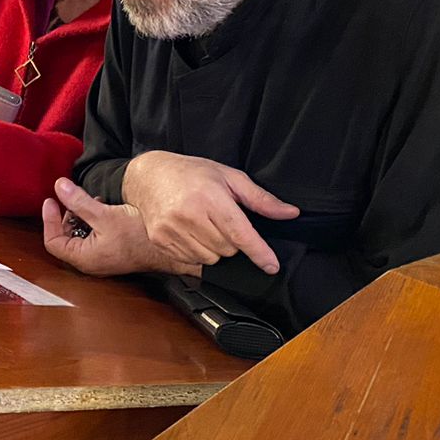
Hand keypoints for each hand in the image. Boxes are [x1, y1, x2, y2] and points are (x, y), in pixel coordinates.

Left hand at [41, 178, 197, 276]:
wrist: (171, 248)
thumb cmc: (140, 236)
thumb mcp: (105, 214)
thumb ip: (79, 202)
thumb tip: (59, 187)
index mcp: (84, 258)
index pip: (53, 241)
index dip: (49, 220)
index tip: (51, 200)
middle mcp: (90, 261)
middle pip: (65, 238)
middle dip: (65, 215)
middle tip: (69, 198)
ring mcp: (102, 257)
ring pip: (80, 235)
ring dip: (80, 216)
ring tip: (89, 200)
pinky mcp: (112, 250)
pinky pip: (94, 235)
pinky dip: (92, 220)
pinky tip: (103, 207)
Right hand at [121, 151, 298, 273]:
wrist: (149, 176)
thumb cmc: (191, 173)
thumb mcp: (230, 177)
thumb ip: (261, 199)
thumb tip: (289, 213)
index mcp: (209, 198)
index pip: (240, 233)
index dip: (259, 252)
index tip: (271, 266)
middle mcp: (188, 215)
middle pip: (227, 249)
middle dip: (232, 241)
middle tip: (221, 221)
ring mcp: (171, 230)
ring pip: (210, 258)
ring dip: (215, 249)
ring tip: (205, 226)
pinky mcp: (160, 240)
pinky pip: (191, 260)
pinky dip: (198, 252)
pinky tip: (191, 233)